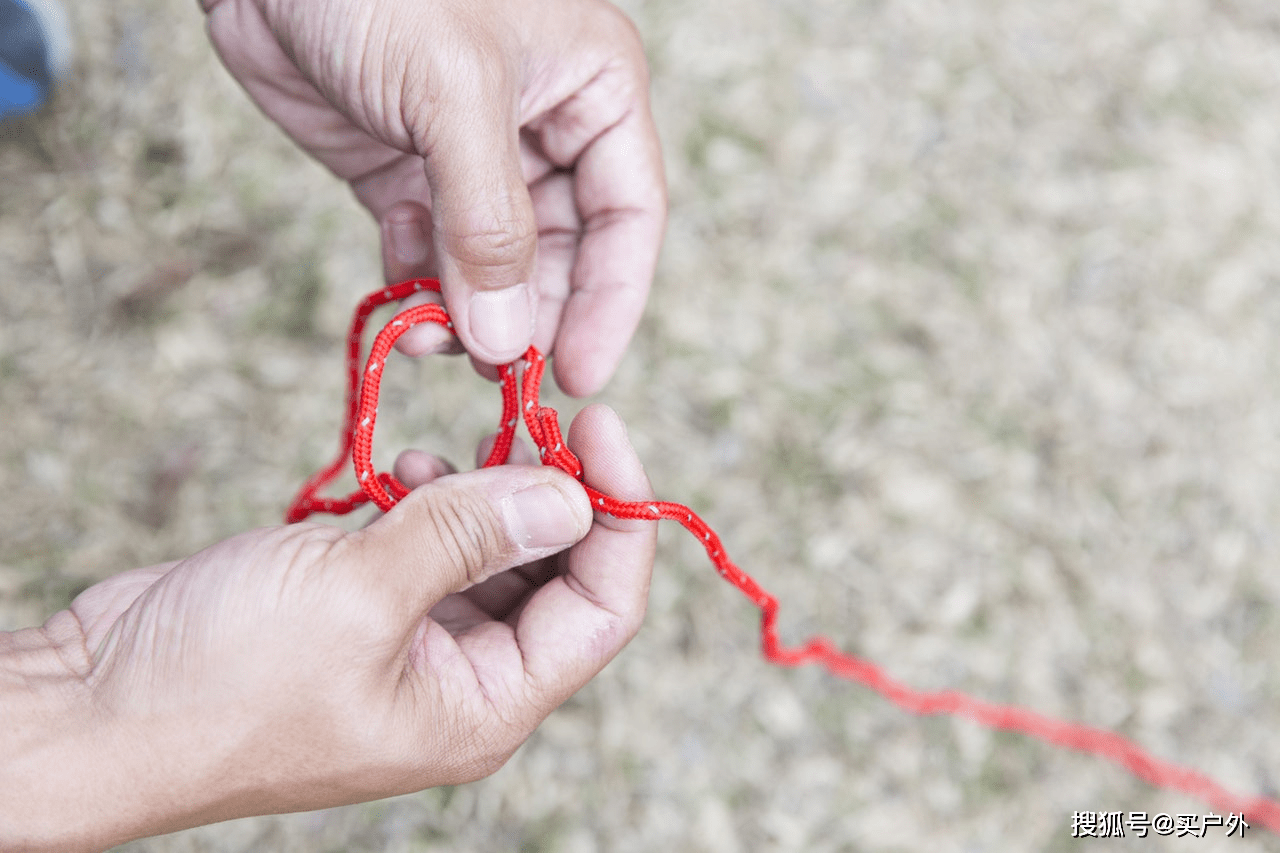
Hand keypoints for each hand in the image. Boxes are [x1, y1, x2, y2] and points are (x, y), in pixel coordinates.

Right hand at [0, 405, 655, 851]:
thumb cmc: (220, 680)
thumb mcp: (359, 593)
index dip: (619, 516)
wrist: (96, 706)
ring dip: (485, 492)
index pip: (602, 610)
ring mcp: (414, 646)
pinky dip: (430, 502)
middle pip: (556, 577)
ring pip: (493, 555)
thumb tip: (572, 495)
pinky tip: (403, 469)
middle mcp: (463, 681)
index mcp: (483, 706)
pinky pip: (432, 549)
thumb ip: (470, 535)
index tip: (602, 425)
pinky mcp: (366, 611)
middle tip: (531, 412)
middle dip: (552, 493)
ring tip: (449, 447)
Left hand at [202, 0, 666, 394]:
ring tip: (432, 335)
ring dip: (467, 309)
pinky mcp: (407, 173)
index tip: (579, 373)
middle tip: (493, 373)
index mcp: (593, 90)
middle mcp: (545, 127)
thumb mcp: (453, 94)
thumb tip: (504, 339)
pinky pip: (431, 253)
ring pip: (494, 265)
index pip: (629, 216)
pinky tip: (399, 283)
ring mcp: (473, 156)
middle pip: (563, 253)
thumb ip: (488, 223)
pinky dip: (418, 283)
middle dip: (528, 314)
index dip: (611, 301)